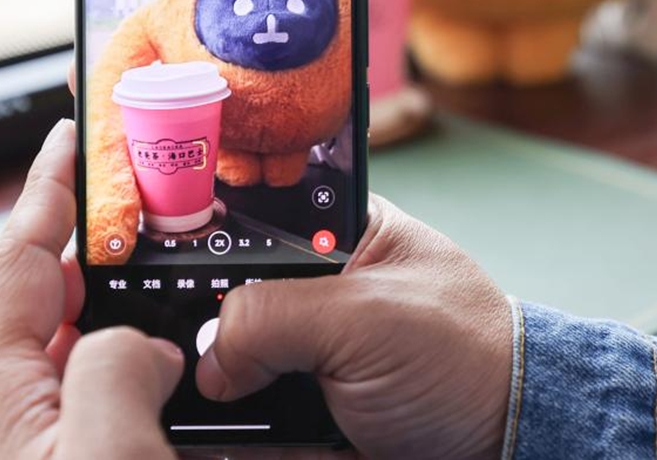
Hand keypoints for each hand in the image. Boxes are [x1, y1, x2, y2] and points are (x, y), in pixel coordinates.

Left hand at [0, 120, 183, 458]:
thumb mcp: (108, 454)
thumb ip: (117, 368)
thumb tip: (151, 342)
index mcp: (3, 399)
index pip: (19, 263)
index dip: (47, 189)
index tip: (73, 135)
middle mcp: (17, 414)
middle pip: (56, 296)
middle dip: (102, 239)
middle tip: (151, 195)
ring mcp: (50, 439)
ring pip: (90, 342)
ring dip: (135, 299)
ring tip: (183, 273)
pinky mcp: (86, 456)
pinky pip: (114, 385)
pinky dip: (150, 351)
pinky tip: (192, 362)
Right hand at [196, 196, 513, 459]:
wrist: (507, 443)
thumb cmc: (464, 358)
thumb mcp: (366, 317)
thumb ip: (272, 315)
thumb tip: (206, 360)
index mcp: (334, 234)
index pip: (243, 219)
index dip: (193, 240)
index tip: (148, 268)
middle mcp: (312, 290)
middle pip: (221, 298)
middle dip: (193, 329)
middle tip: (171, 356)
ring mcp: (306, 353)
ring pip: (226, 365)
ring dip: (207, 392)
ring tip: (190, 407)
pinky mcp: (305, 410)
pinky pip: (249, 420)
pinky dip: (234, 434)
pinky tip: (215, 437)